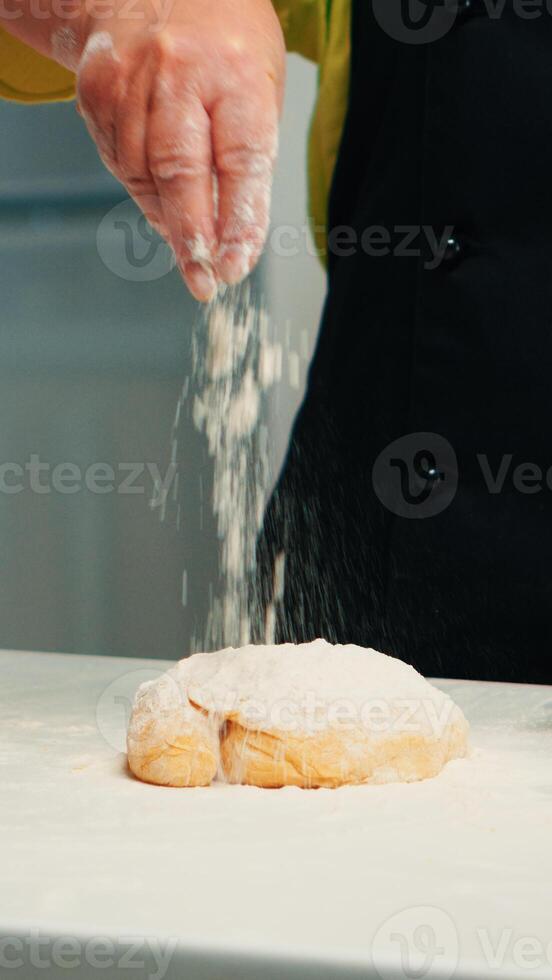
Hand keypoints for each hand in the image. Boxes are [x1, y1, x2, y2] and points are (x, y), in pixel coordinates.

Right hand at [76, 0, 284, 300]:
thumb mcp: (258, 89)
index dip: (238, 220)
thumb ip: (247, 160)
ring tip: (189, 244)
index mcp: (234, 71)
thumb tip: (227, 238)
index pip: (240, 159)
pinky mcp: (97, 93)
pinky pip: (119, 162)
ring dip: (168, 220)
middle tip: (204, 281)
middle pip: (180, 171)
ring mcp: (130, 81)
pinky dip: (142, 192)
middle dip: (194, 237)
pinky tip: (161, 200)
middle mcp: (177, 73)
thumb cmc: (223, 44)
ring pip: (143, 175)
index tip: (236, 264)